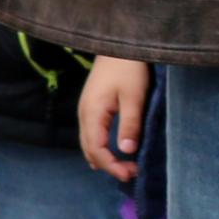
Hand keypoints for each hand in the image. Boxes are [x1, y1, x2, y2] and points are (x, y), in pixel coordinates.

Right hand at [80, 55, 151, 181]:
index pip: (97, 150)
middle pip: (89, 150)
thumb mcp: (134, 97)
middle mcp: (84, 115)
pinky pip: (91, 135)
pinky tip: (113, 152)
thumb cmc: (128, 69)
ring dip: (104, 158)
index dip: (112, 166)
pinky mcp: (91, 107)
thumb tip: (127, 151)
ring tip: (125, 166)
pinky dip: (100, 148)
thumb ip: (130, 124)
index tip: (132, 173)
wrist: (118, 45)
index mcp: (93, 113)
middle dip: (108, 165)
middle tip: (132, 173)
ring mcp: (85, 110)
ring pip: (88, 143)